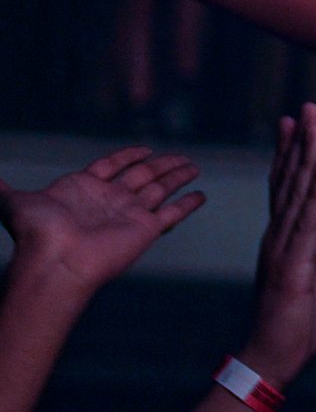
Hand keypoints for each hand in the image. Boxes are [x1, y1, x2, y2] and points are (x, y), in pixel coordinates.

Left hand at [0, 147, 204, 293]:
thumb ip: (3, 190)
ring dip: (177, 176)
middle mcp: (110, 200)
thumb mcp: (15, 203)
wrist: (55, 263)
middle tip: (181, 156)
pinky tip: (200, 195)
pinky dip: (188, 204)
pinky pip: (172, 213)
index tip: (145, 148)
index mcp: (85, 189)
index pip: (113, 165)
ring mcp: (129, 214)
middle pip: (142, 175)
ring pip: (160, 188)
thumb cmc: (36, 234)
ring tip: (193, 166)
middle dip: (162, 164)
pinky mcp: (146, 229)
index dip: (128, 155)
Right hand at [236, 105, 315, 389]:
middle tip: (307, 107)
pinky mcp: (292, 264)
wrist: (272, 361)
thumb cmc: (294, 330)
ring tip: (315, 121)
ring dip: (307, 155)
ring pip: (298, 192)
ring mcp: (282, 248)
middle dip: (300, 142)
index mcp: (286, 240)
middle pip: (291, 180)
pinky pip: (309, 220)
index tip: (296, 124)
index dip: (292, 155)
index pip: (289, 188)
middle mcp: (279, 237)